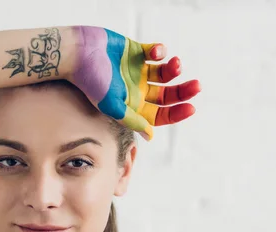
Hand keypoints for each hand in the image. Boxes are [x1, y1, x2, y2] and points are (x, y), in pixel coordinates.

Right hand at [68, 26, 200, 140]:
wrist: (78, 54)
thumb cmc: (91, 82)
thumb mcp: (112, 106)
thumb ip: (132, 120)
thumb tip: (151, 136)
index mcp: (134, 106)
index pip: (160, 114)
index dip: (177, 113)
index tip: (192, 107)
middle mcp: (138, 90)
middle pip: (167, 95)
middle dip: (183, 91)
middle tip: (197, 86)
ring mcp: (138, 70)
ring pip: (165, 73)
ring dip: (174, 69)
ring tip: (176, 64)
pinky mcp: (136, 51)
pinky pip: (155, 52)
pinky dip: (161, 51)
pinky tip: (157, 52)